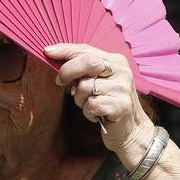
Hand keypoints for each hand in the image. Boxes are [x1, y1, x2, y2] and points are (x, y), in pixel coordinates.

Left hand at [44, 43, 154, 163]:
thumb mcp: (99, 81)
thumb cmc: (109, 103)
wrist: (131, 130)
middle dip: (68, 71)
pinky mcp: (121, 106)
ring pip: (85, 87)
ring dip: (80, 100)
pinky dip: (89, 113)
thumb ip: (83, 69)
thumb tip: (56, 58)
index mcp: (116, 61)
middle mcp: (122, 71)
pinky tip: (97, 115)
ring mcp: (122, 88)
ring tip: (90, 105)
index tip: (47, 51)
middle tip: (60, 82)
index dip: (65, 50)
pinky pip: (91, 105)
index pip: (86, 49)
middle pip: (87, 62)